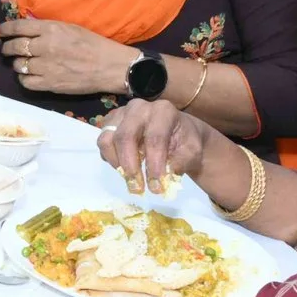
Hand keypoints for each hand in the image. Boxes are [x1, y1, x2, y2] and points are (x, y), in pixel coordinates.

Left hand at [0, 19, 139, 95]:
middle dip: (8, 48)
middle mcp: (44, 47)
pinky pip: (25, 82)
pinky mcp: (49, 84)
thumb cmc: (92, 44)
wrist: (109, 66)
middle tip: (7, 49)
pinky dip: (24, 78)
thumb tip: (28, 29)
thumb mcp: (69, 28)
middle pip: (15, 47)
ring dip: (17, 64)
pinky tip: (28, 75)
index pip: (18, 27)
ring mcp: (45, 67)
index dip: (5, 30)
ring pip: (18, 65)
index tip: (1, 32)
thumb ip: (48, 28)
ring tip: (21, 63)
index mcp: (50, 29)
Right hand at [96, 98, 212, 195]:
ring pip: (107, 139)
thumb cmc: (185, 142)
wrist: (177, 133)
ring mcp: (121, 114)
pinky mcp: (110, 124)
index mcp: (163, 111)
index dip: (154, 164)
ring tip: (130, 180)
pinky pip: (103, 144)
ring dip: (117, 164)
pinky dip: (111, 160)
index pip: (154, 138)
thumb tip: (167, 174)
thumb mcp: (193, 151)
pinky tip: (125, 169)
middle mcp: (138, 108)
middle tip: (137, 188)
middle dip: (130, 166)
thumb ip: (183, 161)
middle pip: (125, 136)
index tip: (157, 187)